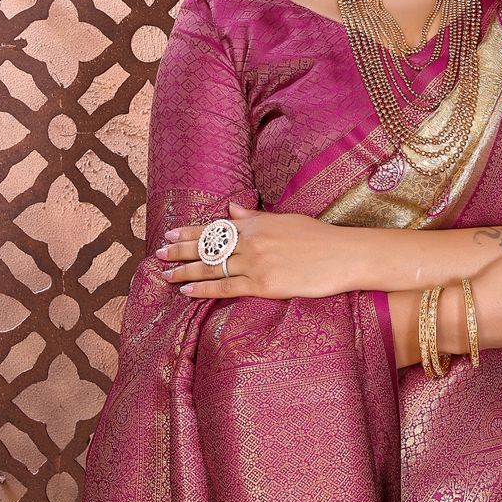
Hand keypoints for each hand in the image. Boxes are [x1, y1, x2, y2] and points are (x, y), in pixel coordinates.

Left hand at [153, 202, 352, 298]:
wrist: (343, 255)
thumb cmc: (319, 237)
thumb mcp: (285, 220)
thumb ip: (255, 217)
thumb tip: (232, 209)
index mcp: (255, 223)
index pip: (214, 228)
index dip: (189, 233)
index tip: (170, 236)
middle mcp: (250, 241)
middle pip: (207, 247)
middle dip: (179, 251)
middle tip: (158, 255)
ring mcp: (256, 263)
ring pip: (211, 267)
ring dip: (185, 272)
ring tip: (166, 275)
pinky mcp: (264, 284)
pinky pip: (226, 288)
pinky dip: (204, 290)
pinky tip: (187, 292)